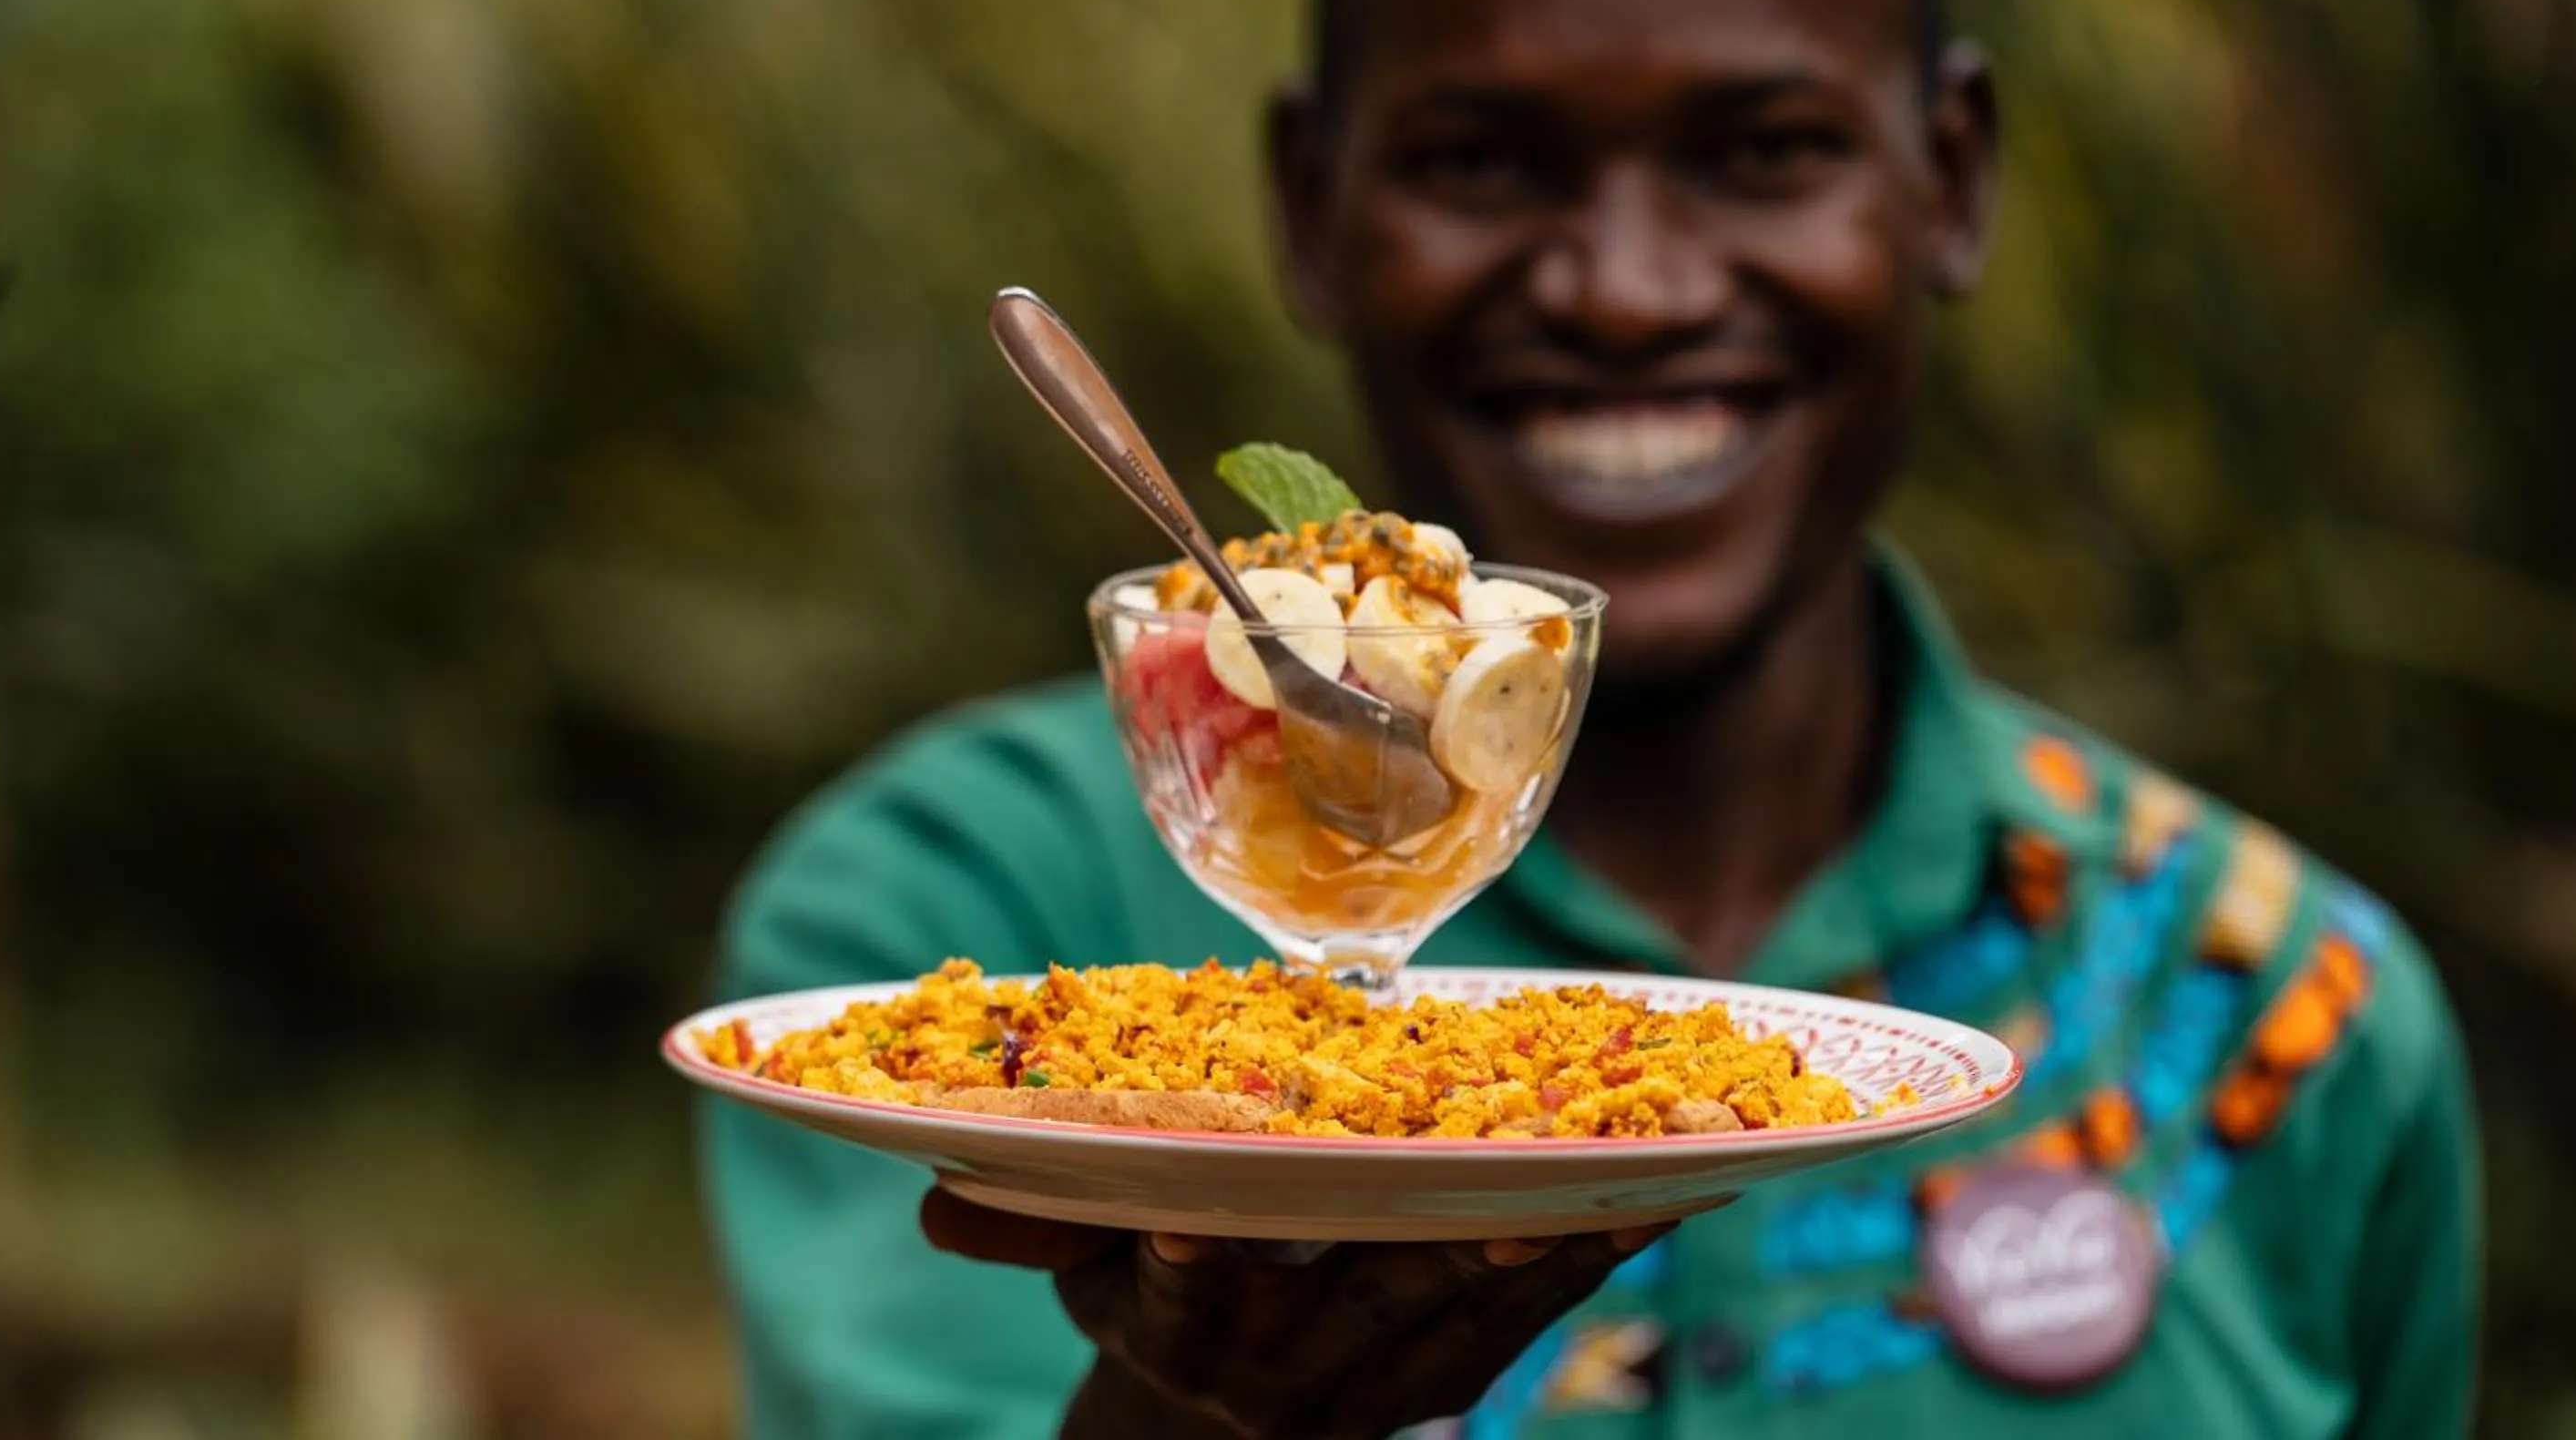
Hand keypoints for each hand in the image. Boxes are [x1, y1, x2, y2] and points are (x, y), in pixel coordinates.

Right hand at [920, 1187, 1676, 1439]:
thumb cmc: (1140, 1304)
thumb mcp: (1073, 1268)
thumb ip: (1024, 1228)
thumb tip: (930, 1197)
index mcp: (1181, 1328)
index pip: (1186, 1301)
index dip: (1192, 1271)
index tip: (1197, 1232)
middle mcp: (1277, 1371)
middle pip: (1352, 1312)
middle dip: (1418, 1261)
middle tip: (1486, 1203)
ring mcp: (1369, 1382)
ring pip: (1455, 1323)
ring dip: (1527, 1263)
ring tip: (1599, 1192)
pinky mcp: (1439, 1378)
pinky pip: (1517, 1328)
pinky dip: (1579, 1267)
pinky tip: (1646, 1204)